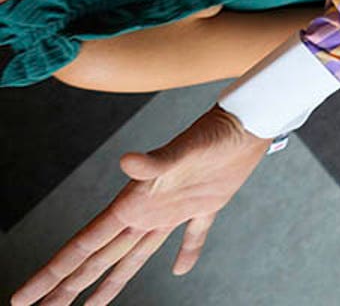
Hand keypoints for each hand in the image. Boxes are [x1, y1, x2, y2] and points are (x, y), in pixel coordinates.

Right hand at [12, 108, 269, 305]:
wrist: (246, 122)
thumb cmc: (212, 134)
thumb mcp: (182, 150)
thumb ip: (154, 162)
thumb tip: (127, 162)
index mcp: (132, 204)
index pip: (83, 246)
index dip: (53, 272)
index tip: (23, 298)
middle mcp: (147, 211)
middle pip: (98, 259)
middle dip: (67, 286)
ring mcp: (175, 210)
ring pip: (133, 256)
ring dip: (111, 281)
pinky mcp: (205, 205)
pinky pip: (192, 237)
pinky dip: (186, 254)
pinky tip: (178, 271)